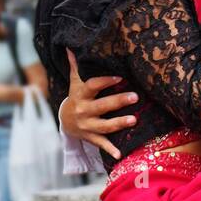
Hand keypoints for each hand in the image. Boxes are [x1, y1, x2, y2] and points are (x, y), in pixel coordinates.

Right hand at [61, 47, 135, 161]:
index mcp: (80, 95)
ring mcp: (87, 125)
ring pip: (104, 125)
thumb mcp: (75, 82)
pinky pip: (101, 144)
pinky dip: (110, 150)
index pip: (93, 86)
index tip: (120, 78)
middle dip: (118, 101)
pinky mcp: (91, 137)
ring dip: (119, 123)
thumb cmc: (76, 97)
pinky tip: (120, 154)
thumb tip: (70, 46)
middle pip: (102, 106)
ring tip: (134, 119)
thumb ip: (76, 66)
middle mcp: (83, 110)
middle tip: (135, 96)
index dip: (106, 82)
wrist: (65, 121)